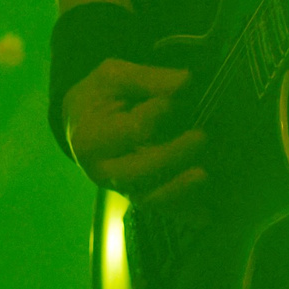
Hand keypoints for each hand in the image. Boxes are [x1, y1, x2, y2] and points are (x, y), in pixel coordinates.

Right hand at [64, 57, 207, 208]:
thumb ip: (147, 79)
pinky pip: (162, 209)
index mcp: (90, 139)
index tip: (174, 100)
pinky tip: (206, 213)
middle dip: (171, 156)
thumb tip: (184, 82)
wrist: (82, 122)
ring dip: (179, 190)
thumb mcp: (114, 75)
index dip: (156, 115)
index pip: (130, 131)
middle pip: (138, 171)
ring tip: (205, 176)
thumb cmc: (100, 96)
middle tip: (202, 137)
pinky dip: (183, 211)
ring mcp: (120, 188)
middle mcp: (102, 171)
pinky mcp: (138, 197)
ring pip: (149, 197)